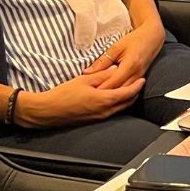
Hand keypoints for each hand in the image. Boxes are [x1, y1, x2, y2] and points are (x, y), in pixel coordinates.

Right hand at [17, 74, 144, 128]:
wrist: (47, 111)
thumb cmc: (63, 95)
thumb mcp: (84, 80)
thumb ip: (102, 75)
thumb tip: (114, 70)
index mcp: (104, 100)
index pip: (127, 93)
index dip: (136, 86)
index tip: (142, 79)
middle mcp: (104, 112)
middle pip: (127, 103)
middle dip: (134, 93)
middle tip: (138, 83)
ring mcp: (99, 118)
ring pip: (119, 109)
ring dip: (126, 99)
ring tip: (128, 89)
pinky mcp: (92, 120)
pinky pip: (111, 113)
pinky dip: (117, 105)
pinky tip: (114, 98)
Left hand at [82, 20, 163, 89]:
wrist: (153, 37)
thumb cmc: (135, 39)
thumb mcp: (116, 47)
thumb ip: (102, 61)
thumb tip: (87, 72)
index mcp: (130, 65)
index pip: (113, 83)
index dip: (100, 89)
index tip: (88, 92)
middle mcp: (137, 74)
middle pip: (119, 91)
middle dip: (105, 95)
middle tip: (90, 97)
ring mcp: (139, 78)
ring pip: (124, 92)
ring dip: (112, 95)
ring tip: (98, 97)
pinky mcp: (140, 79)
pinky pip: (128, 89)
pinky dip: (119, 91)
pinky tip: (110, 92)